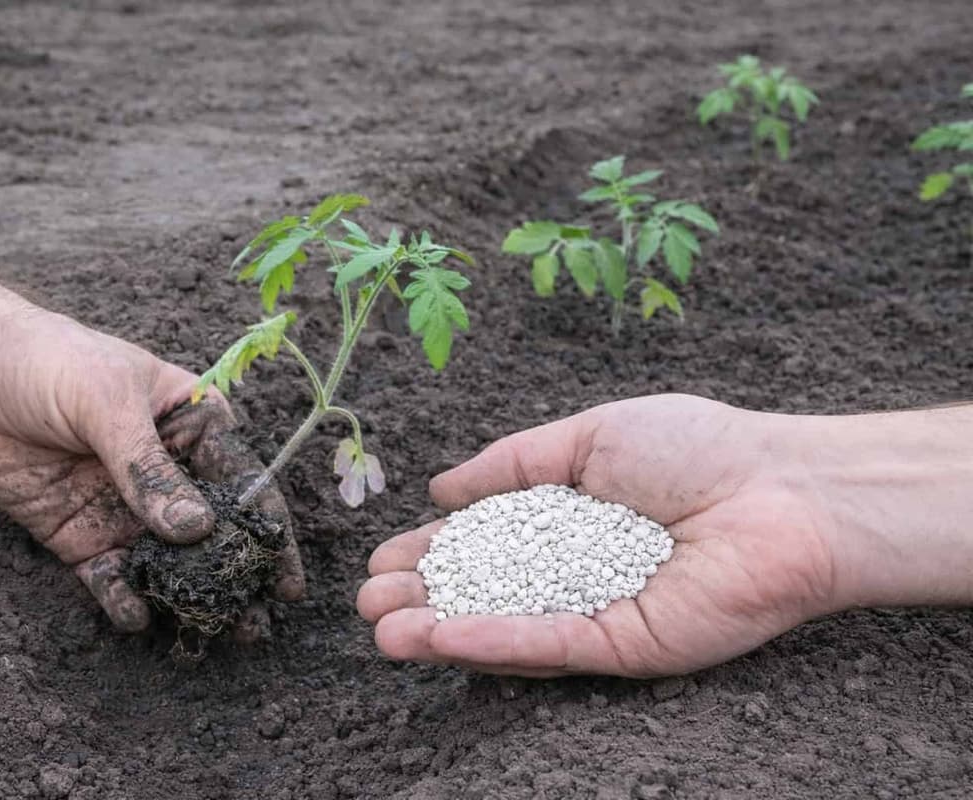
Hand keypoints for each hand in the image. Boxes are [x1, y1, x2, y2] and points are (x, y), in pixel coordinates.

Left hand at [0, 309, 303, 634]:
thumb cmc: (54, 363)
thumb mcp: (108, 404)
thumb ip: (148, 469)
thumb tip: (195, 530)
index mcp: (195, 428)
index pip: (244, 482)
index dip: (269, 530)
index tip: (284, 578)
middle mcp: (171, 475)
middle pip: (215, 535)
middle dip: (235, 579)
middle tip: (253, 624)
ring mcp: (130, 509)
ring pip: (171, 565)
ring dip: (188, 600)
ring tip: (205, 639)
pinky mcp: (87, 537)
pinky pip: (114, 577)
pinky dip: (126, 600)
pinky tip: (136, 616)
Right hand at [357, 394, 840, 676]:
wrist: (781, 488)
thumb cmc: (696, 448)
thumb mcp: (588, 437)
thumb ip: (513, 462)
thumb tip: (439, 485)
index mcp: (565, 521)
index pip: (483, 543)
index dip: (431, 552)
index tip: (382, 556)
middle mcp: (574, 573)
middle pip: (484, 593)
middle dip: (423, 599)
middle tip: (368, 602)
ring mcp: (596, 612)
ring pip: (506, 630)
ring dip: (442, 633)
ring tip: (382, 631)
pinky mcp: (625, 645)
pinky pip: (552, 646)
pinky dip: (496, 643)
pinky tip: (443, 636)